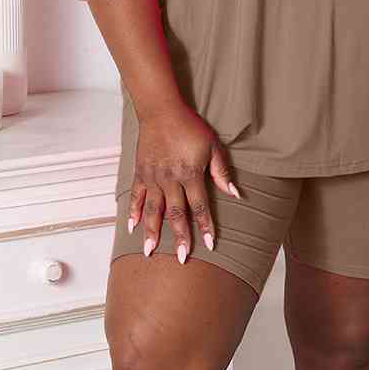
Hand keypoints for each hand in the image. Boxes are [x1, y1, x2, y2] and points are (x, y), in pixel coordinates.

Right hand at [127, 99, 239, 262]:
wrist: (161, 110)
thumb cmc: (190, 126)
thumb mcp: (213, 146)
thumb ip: (222, 172)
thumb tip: (235, 194)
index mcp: (191, 174)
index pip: (200, 206)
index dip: (205, 226)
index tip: (209, 245)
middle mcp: (170, 179)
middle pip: (176, 214)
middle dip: (180, 238)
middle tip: (181, 259)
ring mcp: (153, 177)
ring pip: (153, 210)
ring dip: (152, 232)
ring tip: (150, 252)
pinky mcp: (141, 173)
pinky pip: (136, 196)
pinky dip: (133, 212)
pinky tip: (132, 227)